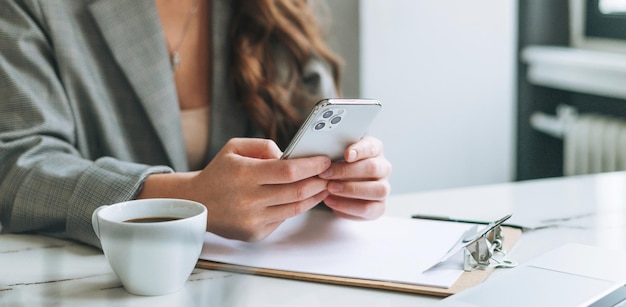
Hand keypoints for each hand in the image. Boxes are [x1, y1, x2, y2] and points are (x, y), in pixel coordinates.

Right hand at [139, 138, 330, 241]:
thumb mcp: (235, 148)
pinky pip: (284, 218)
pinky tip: (305, 197)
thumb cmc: (219, 172)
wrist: (197, 203)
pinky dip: (297, 207)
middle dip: (319, 181)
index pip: (288, 171)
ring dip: (315, 196)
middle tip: (332, 173)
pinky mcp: (255, 233)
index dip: (311, 166)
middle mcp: (249, 199)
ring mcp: (253, 220)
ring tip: (325, 185)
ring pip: (295, 208)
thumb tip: (291, 156)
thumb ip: (264, 146)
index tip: (325, 160)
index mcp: (244, 175)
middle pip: (296, 191)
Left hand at [319, 136, 390, 219]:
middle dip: (347, 172)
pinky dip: (348, 207)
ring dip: (351, 190)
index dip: (360, 151)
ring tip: (330, 189)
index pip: (372, 147)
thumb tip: (324, 156)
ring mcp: (383, 188)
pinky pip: (368, 209)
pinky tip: (332, 201)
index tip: (346, 155)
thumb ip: (335, 151)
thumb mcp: (337, 154)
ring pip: (377, 190)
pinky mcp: (379, 207)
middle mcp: (383, 168)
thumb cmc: (340, 166)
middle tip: (326, 175)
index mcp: (375, 150)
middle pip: (373, 168)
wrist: (341, 185)